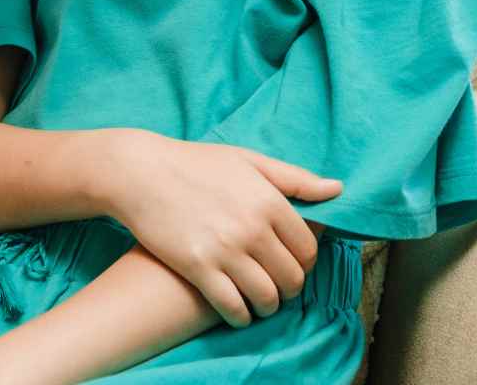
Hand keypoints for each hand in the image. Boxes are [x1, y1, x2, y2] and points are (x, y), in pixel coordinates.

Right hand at [96, 130, 340, 327]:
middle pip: (291, 278)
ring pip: (266, 297)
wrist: (139, 172)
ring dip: (268, 306)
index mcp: (269, 201)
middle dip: (289, 288)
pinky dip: (241, 316)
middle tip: (278, 286)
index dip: (305, 262)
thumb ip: (294, 178)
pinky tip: (238, 312)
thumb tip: (337, 189)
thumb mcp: (247, 160)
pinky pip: (232, 307)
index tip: (292, 264)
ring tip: (261, 302)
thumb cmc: (194, 163)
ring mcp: (224, 250)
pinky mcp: (197, 267)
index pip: (308, 249)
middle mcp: (252, 228)